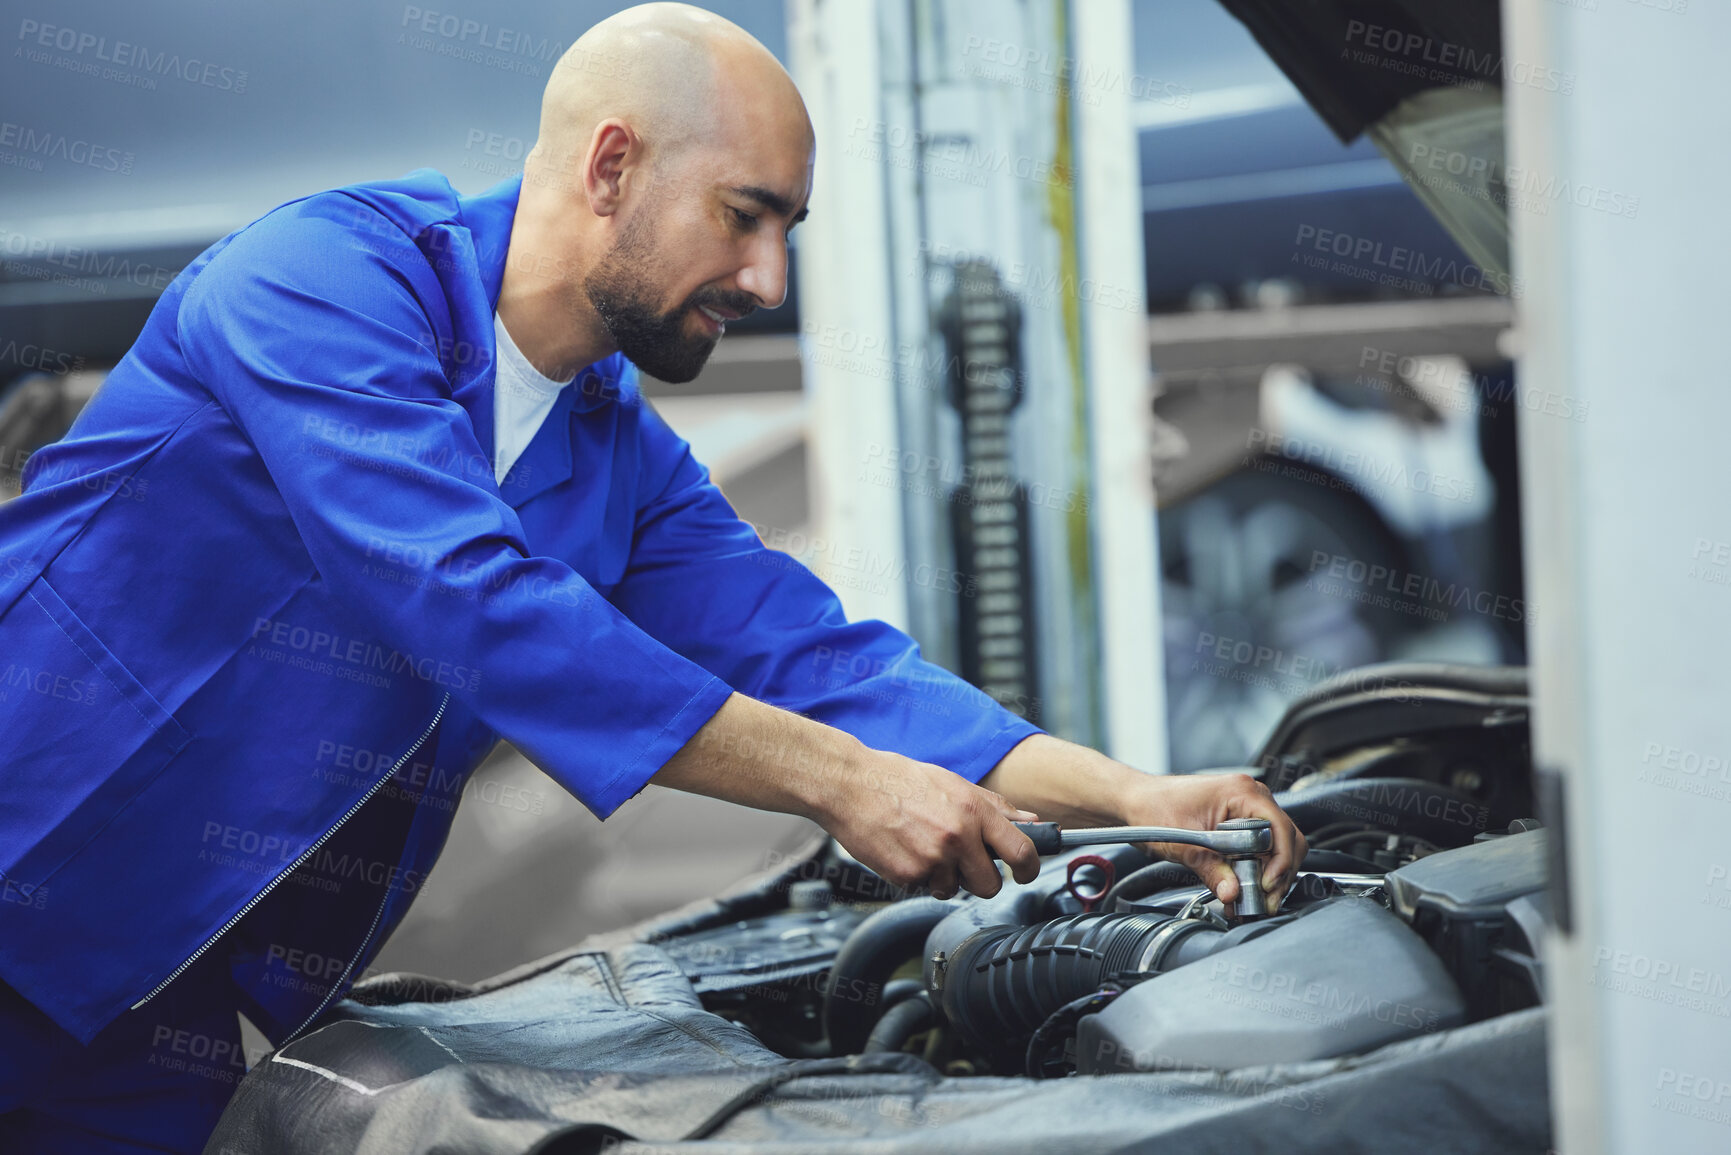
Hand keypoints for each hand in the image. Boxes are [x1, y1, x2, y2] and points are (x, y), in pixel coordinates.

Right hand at [818, 746, 1043, 900]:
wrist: (850, 785)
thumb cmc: (898, 780)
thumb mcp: (953, 782)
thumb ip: (994, 806)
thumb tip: (1030, 821)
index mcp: (973, 810)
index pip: (1021, 851)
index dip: (1030, 868)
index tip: (1026, 872)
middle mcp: (957, 836)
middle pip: (990, 884)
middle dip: (980, 878)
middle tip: (964, 861)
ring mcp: (932, 859)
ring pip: (954, 889)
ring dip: (944, 877)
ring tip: (923, 846)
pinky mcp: (907, 876)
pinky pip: (924, 888)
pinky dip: (917, 876)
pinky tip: (904, 850)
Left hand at [1116, 772, 1306, 907]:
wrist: (1133, 803)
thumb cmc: (1152, 809)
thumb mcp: (1184, 844)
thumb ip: (1212, 870)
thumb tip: (1233, 892)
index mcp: (1242, 793)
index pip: (1282, 829)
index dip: (1280, 862)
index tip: (1266, 886)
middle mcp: (1250, 797)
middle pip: (1287, 840)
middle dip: (1279, 874)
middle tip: (1263, 901)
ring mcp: (1246, 809)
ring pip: (1277, 847)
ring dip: (1268, 876)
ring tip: (1251, 901)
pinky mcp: (1239, 824)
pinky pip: (1259, 849)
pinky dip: (1255, 870)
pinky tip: (1241, 889)